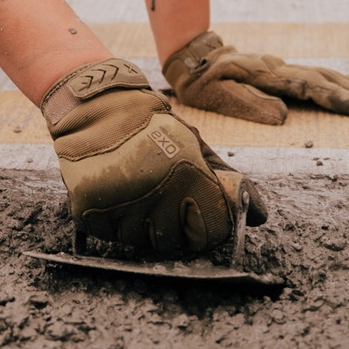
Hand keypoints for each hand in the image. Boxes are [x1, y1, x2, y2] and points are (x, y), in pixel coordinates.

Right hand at [42, 58, 266, 255]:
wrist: (95, 105)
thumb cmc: (151, 123)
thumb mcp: (193, 142)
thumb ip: (224, 179)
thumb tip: (258, 214)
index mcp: (187, 174)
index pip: (211, 232)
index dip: (208, 225)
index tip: (197, 211)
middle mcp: (155, 191)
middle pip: (175, 243)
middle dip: (173, 226)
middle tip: (161, 199)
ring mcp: (120, 203)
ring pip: (140, 241)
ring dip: (140, 224)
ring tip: (135, 190)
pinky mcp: (89, 209)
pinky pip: (109, 234)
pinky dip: (113, 221)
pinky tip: (115, 193)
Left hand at [164, 31, 348, 125]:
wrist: (191, 56)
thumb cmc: (202, 82)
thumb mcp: (215, 96)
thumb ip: (247, 105)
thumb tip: (283, 115)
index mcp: (264, 74)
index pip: (306, 86)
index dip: (333, 98)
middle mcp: (277, 67)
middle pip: (321, 77)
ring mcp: (280, 67)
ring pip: (321, 73)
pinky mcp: (280, 71)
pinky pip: (314, 74)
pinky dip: (335, 79)